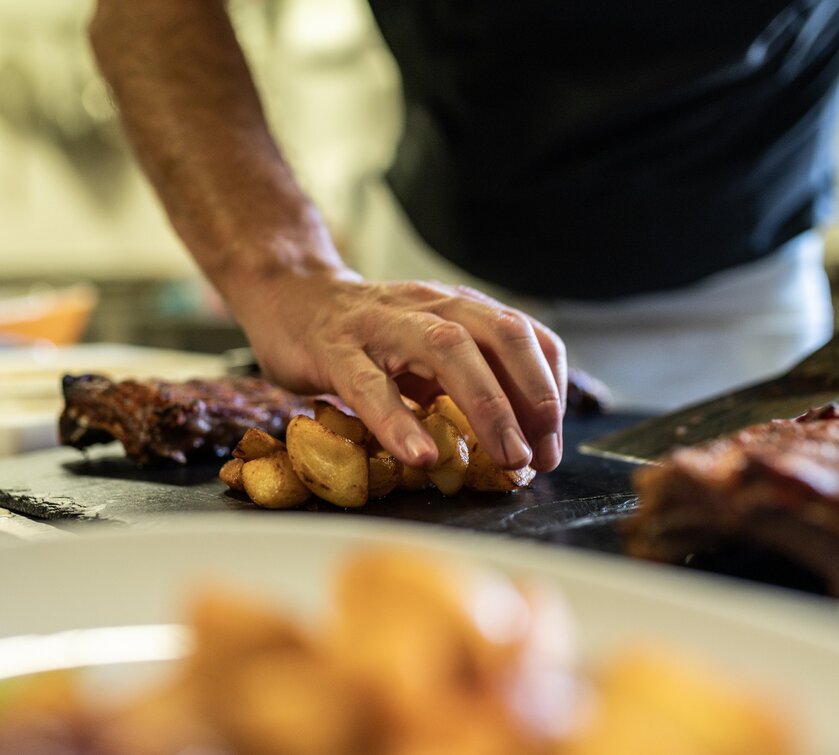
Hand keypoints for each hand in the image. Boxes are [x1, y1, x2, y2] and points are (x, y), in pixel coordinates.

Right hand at [234, 271, 566, 471]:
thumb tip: (516, 440)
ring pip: (446, 349)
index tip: (551, 443)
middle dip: (531, 397)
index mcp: (459, 307)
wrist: (287, 294)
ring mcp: (382, 323)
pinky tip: (419, 457)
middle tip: (538, 456)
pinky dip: (399, 422)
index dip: (549, 389)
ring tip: (505, 458)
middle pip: (499, 336)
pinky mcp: (334, 348)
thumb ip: (465, 380)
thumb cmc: (365, 335)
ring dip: (487, 406)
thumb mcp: (426, 348)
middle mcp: (430, 305)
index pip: (526, 336)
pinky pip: (369, 385)